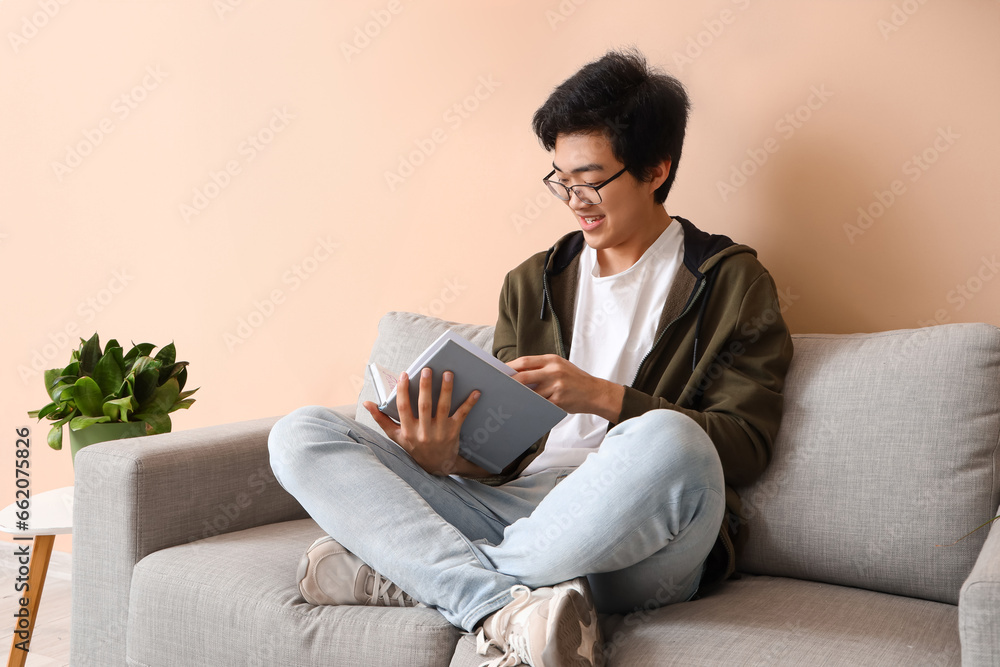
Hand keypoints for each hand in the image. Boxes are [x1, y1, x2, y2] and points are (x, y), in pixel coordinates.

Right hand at [363, 368, 487, 476]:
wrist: (437, 466)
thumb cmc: (414, 447)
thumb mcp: (396, 436)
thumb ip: (381, 419)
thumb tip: (366, 403)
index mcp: (407, 431)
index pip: (403, 408)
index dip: (403, 391)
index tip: (404, 375)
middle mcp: (423, 432)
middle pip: (424, 406)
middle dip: (425, 387)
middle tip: (427, 369)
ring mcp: (439, 432)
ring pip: (443, 408)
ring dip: (446, 390)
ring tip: (448, 374)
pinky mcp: (454, 432)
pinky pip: (462, 415)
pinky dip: (469, 403)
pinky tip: (475, 392)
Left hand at [507, 354, 623, 420]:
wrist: (595, 392)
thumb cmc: (575, 379)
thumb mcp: (560, 366)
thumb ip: (541, 368)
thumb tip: (517, 373)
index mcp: (552, 360)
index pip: (525, 361)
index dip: (510, 366)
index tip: (499, 372)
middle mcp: (553, 371)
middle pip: (523, 376)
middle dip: (510, 383)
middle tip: (499, 388)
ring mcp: (556, 386)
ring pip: (530, 393)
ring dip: (520, 397)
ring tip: (510, 400)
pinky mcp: (558, 400)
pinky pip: (540, 404)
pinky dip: (532, 406)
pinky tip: (525, 408)